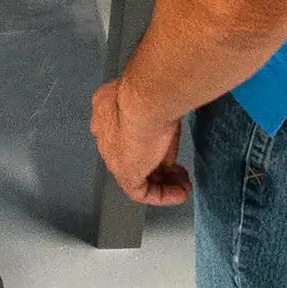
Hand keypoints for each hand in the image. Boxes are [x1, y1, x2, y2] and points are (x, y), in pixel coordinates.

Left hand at [91, 76, 190, 206]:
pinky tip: (181, 193)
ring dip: (162, 182)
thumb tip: (166, 147)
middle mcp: (103, 134)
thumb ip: (155, 123)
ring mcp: (112, 156)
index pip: (122, 132)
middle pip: (130, 155)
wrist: (146, 100)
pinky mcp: (125, 174)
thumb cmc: (152, 93)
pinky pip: (142, 191)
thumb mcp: (155, 104)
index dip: (144, 141)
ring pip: (136, 174)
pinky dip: (163, 194)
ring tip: (183, 185)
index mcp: (105, 109)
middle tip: (177, 169)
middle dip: (154, 164)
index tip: (164, 142)